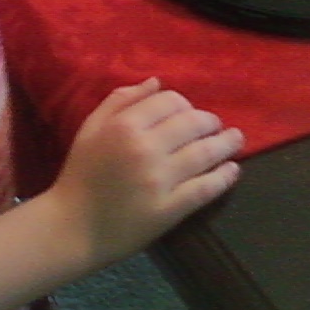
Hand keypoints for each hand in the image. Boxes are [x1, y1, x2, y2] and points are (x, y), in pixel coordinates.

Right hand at [49, 78, 242, 264]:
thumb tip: (156, 82)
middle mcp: (145, 148)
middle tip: (215, 125)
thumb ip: (120, 100)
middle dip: (209, 121)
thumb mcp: (91, 128)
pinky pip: (205, 188)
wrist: (73, 227)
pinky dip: (224, 177)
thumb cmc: (80, 174)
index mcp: (124, 125)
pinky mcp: (170, 209)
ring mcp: (160, 180)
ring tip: (236, 139)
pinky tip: (232, 170)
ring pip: (205, 153)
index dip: (184, 103)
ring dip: (226, 143)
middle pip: (192, 123)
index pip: (170, 100)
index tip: (189, 111)